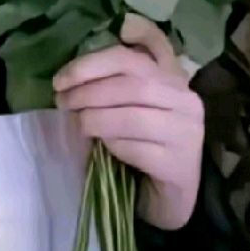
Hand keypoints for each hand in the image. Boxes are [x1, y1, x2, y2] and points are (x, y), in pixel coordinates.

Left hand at [52, 13, 203, 230]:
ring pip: (132, 116)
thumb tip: (69, 73)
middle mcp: (186, 99)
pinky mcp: (180, 165)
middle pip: (130, 84)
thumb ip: (114, 79)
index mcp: (172, 76)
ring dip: (94, 118)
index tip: (61, 77)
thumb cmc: (143, 140)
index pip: (130, 57)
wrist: (169, 193)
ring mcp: (188, 133)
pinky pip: (136, 148)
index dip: (91, 63)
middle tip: (61, 101)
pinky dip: (112, 144)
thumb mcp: (129, 103)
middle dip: (87, 91)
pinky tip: (102, 146)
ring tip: (76, 122)